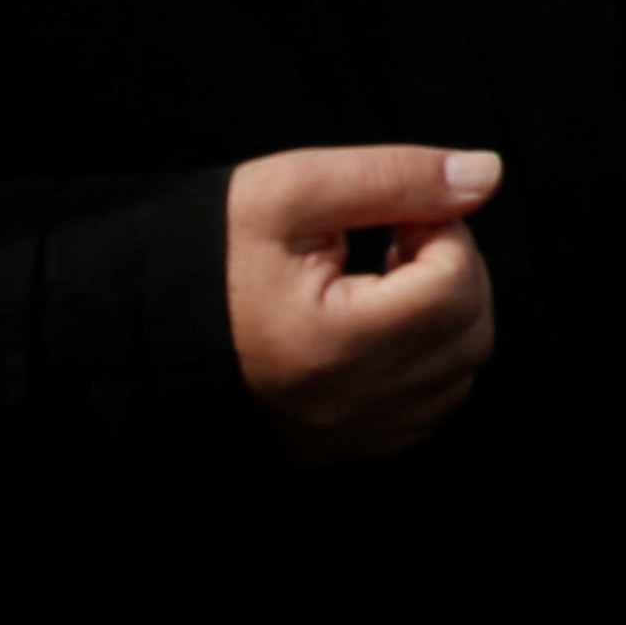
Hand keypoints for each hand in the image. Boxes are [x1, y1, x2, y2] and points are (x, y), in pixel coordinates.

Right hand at [226, 144, 499, 464]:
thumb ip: (398, 177)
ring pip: (457, 375)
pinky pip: (424, 410)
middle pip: (468, 332)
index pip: (453, 283)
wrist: (139, 321)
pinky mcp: (337, 449)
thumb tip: (486, 175)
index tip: (399, 214)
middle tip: (399, 239)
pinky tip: (378, 325)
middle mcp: (342, 406)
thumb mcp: (296, 191)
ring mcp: (342, 437)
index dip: (443, 230)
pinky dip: (426, 363)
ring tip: (384, 282)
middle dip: (453, 271)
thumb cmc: (210, 251)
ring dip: (445, 317)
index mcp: (329, 343)